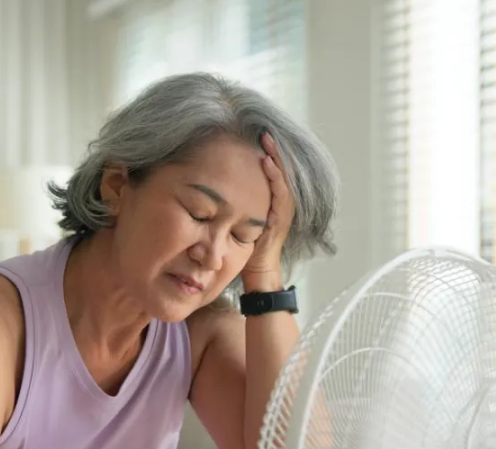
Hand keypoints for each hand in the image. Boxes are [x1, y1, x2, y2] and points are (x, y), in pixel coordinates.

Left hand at [241, 132, 294, 290]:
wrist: (258, 269)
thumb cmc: (244, 244)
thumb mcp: (238, 216)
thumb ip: (232, 201)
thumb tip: (212, 181)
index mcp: (271, 200)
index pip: (271, 171)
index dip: (267, 153)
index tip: (256, 135)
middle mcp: (280, 202)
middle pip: (280, 170)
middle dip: (273, 150)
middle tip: (263, 131)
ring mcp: (283, 209)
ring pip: (283, 177)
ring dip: (275, 158)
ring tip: (267, 141)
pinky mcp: (281, 217)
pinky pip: (281, 192)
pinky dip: (275, 176)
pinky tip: (266, 163)